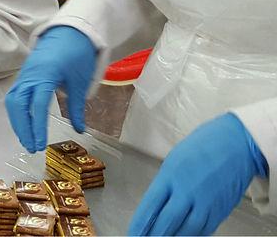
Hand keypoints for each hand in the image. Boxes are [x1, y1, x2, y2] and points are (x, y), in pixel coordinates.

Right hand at [4, 26, 96, 152]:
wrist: (69, 32)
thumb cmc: (76, 54)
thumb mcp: (79, 82)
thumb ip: (77, 107)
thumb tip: (79, 129)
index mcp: (45, 74)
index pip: (37, 105)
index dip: (38, 126)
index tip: (40, 144)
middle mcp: (30, 75)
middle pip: (18, 104)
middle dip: (23, 128)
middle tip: (31, 147)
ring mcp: (24, 75)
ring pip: (12, 101)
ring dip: (18, 122)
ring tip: (27, 140)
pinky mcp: (23, 76)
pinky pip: (14, 96)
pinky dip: (17, 112)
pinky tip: (24, 124)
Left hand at [128, 113, 267, 235]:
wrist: (236, 143)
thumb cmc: (204, 146)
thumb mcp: (174, 161)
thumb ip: (165, 185)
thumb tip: (156, 206)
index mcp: (171, 176)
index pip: (150, 207)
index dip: (140, 224)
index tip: (133, 233)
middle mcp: (188, 191)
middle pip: (167, 222)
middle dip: (154, 235)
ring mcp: (206, 203)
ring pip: (186, 231)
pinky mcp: (221, 210)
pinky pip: (204, 229)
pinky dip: (192, 235)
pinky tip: (184, 235)